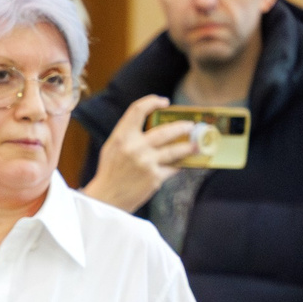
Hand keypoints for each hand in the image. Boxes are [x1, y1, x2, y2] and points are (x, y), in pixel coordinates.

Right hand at [83, 94, 200, 212]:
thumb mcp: (113, 148)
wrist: (106, 199)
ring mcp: (146, 163)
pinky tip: (182, 164)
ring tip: (196, 145)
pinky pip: (172, 168)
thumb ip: (129, 135)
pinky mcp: (154, 177)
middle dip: (182, 126)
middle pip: (166, 130)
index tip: (164, 102)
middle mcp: (134, 148)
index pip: (138, 110)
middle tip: (190, 126)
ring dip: (189, 146)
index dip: (152, 102)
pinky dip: (178, 165)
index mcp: (121, 138)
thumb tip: (153, 124)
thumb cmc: (110, 172)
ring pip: (175, 150)